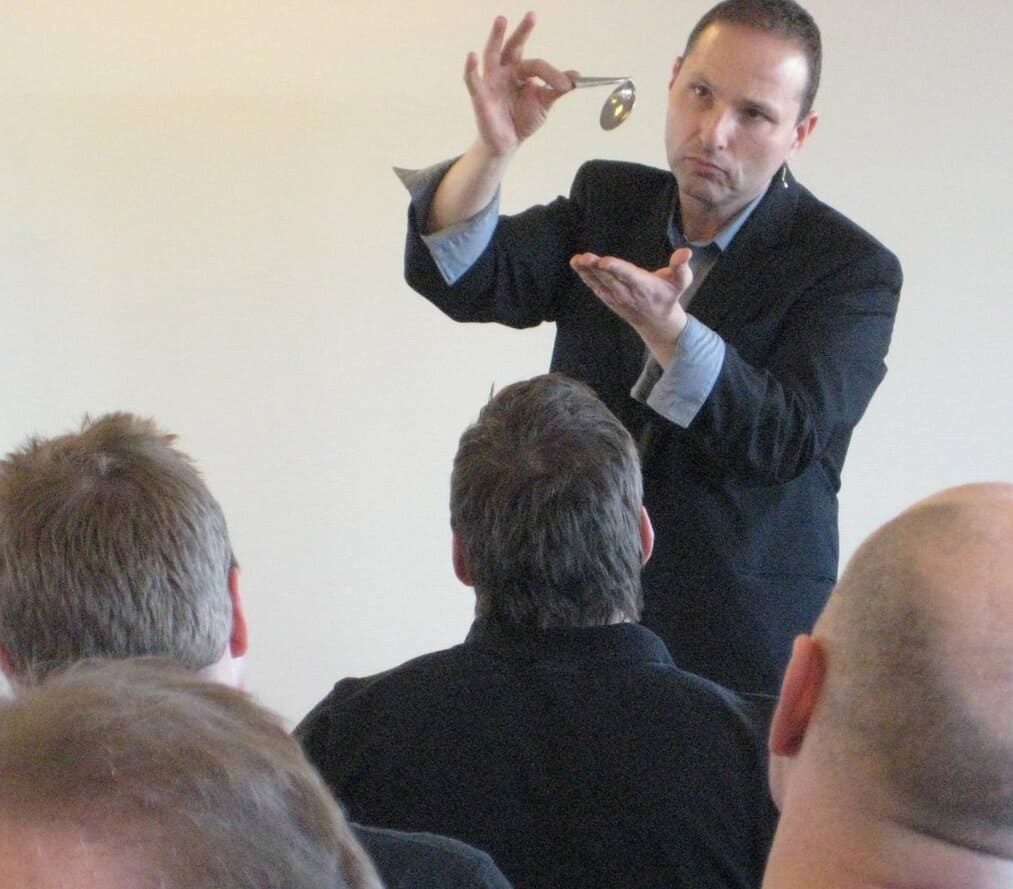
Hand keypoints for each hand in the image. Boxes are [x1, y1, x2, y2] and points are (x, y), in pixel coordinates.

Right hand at [464, 12, 575, 157]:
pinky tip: (472, 56)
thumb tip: (577, 76)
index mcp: (521, 71)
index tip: (566, 85)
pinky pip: (472, 80)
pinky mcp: (479, 96)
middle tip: (532, 16)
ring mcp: (491, 81)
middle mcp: (505, 71)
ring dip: (496, 37)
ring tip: (502, 20)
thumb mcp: (544, 104)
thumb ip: (556, 89)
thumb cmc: (523, 119)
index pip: (537, 65)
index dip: (552, 74)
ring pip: (492, 54)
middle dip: (522, 32)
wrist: (508, 143)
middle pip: (513, 46)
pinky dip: (471, 68)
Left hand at [570, 248, 693, 365]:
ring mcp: (616, 298)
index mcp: (645, 287)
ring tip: (576, 260)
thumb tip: (687, 252)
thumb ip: (682, 267)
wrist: (657, 322)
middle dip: (596, 268)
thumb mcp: (681, 282)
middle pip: (610, 279)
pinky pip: (595, 287)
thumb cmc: (669, 296)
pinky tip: (577, 265)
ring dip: (586, 272)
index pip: (628, 276)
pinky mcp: (609, 299)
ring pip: (599, 283)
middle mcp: (628, 294)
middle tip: (584, 257)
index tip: (603, 261)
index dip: (616, 268)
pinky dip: (586, 277)